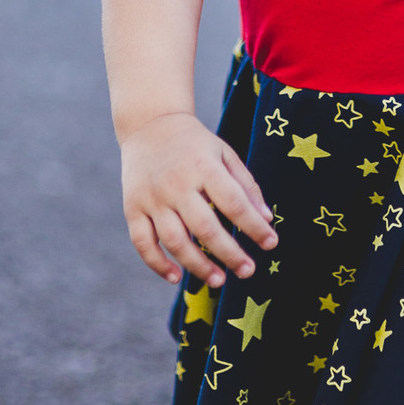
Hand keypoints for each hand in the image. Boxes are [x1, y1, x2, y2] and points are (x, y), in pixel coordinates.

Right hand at [120, 112, 277, 287]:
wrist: (150, 124)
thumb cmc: (195, 144)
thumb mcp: (224, 153)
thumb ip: (246, 184)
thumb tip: (267, 219)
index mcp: (204, 166)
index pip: (233, 202)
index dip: (254, 226)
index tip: (271, 244)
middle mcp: (177, 183)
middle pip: (205, 227)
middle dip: (229, 253)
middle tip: (248, 271)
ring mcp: (152, 198)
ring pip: (175, 240)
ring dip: (198, 265)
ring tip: (219, 280)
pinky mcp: (133, 208)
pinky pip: (143, 243)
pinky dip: (158, 264)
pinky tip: (176, 277)